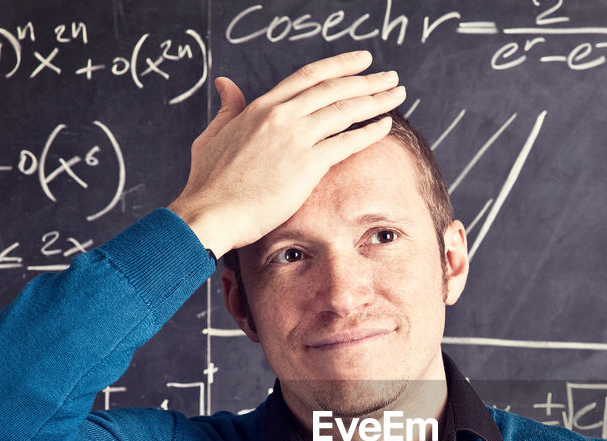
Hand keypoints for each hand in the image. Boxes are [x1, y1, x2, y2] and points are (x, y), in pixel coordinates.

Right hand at [168, 51, 404, 256]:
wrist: (212, 212)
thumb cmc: (209, 182)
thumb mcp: (213, 134)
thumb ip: (227, 108)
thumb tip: (227, 83)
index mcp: (260, 107)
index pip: (308, 76)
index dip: (339, 66)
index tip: (362, 61)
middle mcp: (281, 116)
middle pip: (334, 89)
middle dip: (367, 81)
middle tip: (390, 77)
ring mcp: (295, 139)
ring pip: (344, 111)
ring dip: (375, 100)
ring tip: (397, 95)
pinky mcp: (307, 165)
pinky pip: (346, 143)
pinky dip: (369, 132)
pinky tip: (385, 125)